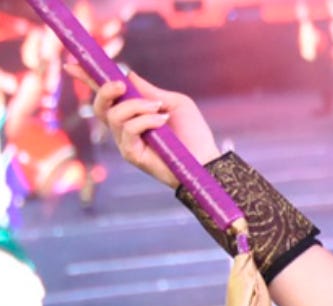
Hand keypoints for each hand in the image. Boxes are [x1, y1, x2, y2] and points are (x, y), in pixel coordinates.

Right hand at [78, 68, 220, 188]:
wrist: (206, 160)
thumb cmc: (193, 134)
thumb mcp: (173, 103)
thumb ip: (149, 90)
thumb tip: (127, 73)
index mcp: (132, 113)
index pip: (105, 96)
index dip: (87, 79)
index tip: (72, 64)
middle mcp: (124, 128)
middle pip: (99, 106)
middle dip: (106, 90)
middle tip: (122, 85)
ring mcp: (125, 142)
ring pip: (114, 115)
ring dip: (136, 107)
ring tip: (160, 111)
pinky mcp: (130, 153)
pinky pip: (128, 129)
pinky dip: (145, 120)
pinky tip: (161, 121)